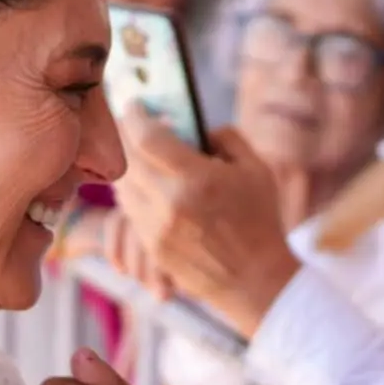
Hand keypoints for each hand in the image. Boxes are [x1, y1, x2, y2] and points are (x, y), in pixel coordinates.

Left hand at [113, 110, 299, 336]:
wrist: (256, 281)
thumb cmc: (260, 221)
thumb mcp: (256, 169)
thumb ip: (225, 138)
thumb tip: (195, 126)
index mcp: (196, 180)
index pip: (146, 137)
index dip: (134, 115)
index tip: (134, 104)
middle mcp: (169, 204)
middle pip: (128, 158)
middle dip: (126, 135)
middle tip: (131, 122)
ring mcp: (156, 229)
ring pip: (123, 185)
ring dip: (128, 163)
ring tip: (140, 152)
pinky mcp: (151, 247)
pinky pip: (129, 210)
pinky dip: (133, 191)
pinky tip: (148, 184)